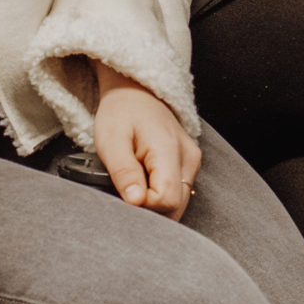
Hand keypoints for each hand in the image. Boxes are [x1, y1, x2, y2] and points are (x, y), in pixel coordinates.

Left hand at [92, 69, 201, 219]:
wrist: (135, 93)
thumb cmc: (121, 113)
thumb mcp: (111, 140)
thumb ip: (124, 172)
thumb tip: (135, 202)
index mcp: (169, 150)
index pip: (167, 200)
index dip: (143, 206)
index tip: (124, 194)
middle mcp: (189, 158)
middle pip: (176, 207)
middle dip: (149, 210)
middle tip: (125, 193)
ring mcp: (192, 162)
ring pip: (179, 205)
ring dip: (154, 206)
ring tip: (134, 186)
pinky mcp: (189, 165)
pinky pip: (178, 194)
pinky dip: (160, 198)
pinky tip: (144, 185)